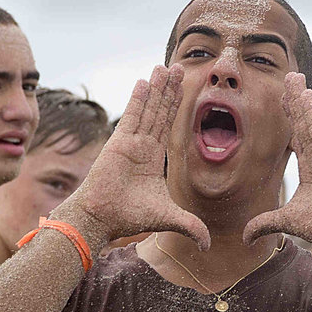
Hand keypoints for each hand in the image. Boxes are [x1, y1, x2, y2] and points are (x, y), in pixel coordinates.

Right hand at [52, 68, 207, 249]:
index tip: (184, 86)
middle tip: (177, 67)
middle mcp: (142, 145)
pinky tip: (144, 81)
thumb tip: (209, 245)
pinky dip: (138, 98)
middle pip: (159, 111)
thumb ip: (190, 226)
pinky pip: (132, 115)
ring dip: (157, 88)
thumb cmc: (128, 216)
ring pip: (148, 109)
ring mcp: (130, 142)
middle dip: (168, 89)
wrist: (102, 217)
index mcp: (153, 157)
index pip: (168, 125)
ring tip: (163, 67)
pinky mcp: (119, 142)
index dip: (176, 105)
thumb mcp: (168, 218)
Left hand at [243, 74, 311, 249]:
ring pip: (309, 119)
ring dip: (300, 98)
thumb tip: (245, 237)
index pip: (296, 136)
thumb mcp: (285, 221)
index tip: (284, 101)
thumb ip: (264, 224)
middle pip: (303, 122)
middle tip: (289, 78)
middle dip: (294, 101)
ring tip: (294, 77)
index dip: (290, 118)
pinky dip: (310, 109)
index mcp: (310, 167)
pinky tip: (304, 93)